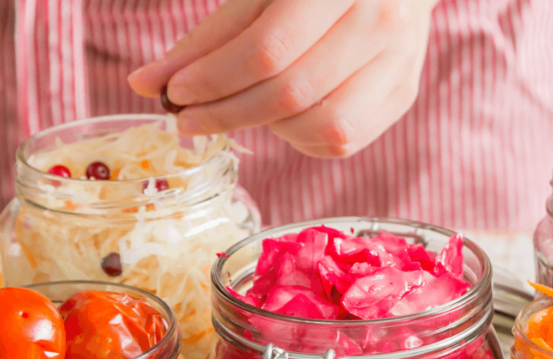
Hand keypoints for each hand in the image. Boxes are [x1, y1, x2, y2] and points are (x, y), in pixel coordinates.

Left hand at [128, 0, 437, 158]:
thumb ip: (210, 36)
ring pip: (323, 126)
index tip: (173, 93)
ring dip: (267, 127)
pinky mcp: (404, 93)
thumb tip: (148, 84)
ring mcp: (400, 62)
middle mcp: (381, 22)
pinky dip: (301, 138)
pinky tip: (282, 116)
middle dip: (227, 112)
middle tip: (188, 117)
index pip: (269, 49)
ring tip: (243, 107)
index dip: (215, 78)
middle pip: (292, 92)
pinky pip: (344, 141)